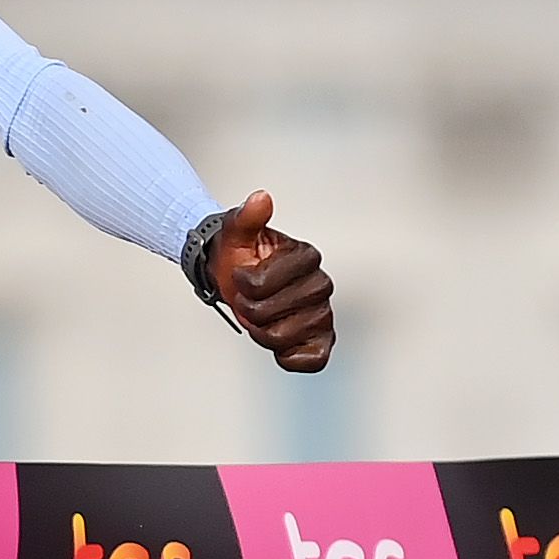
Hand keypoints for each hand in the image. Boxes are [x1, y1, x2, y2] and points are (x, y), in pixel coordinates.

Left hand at [202, 190, 334, 372]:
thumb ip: (247, 217)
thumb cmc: (238, 254)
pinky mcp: (323, 338)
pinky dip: (291, 358)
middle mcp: (321, 283)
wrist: (236, 276)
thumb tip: (261, 198)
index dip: (242, 285)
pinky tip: (280, 344)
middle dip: (249, 311)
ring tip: (261, 317)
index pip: (260, 285)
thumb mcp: (234, 232)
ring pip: (283, 340)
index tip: (243, 275)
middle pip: (271, 316)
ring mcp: (324, 312)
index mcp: (306, 256)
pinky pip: (314, 360)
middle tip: (249, 299)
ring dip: (261, 333)